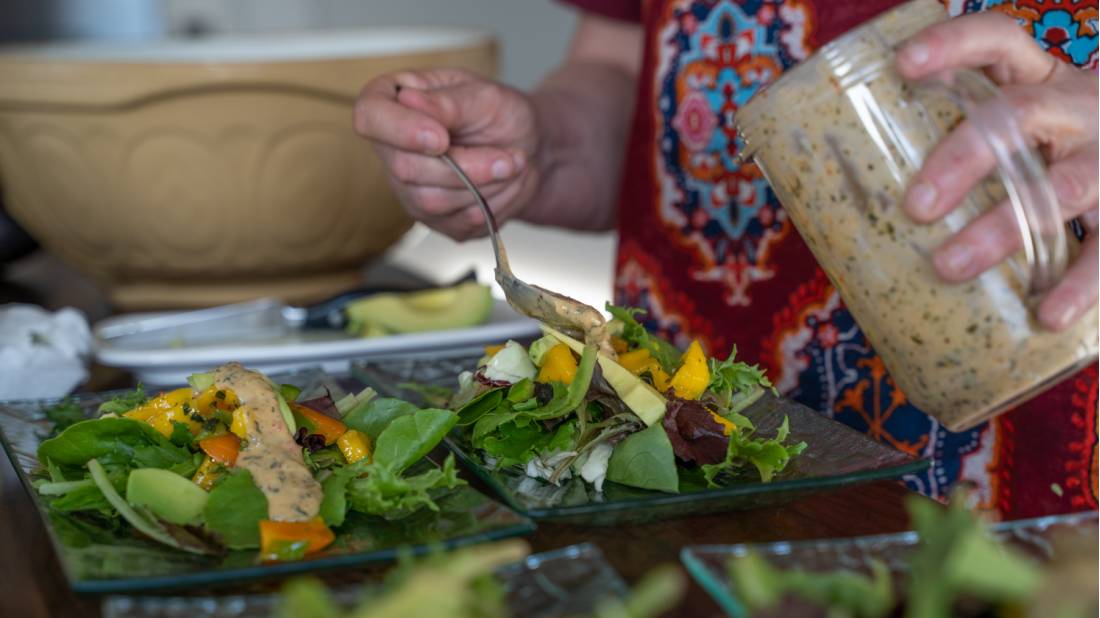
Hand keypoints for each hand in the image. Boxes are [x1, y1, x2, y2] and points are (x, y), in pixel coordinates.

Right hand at [353, 69, 539, 239]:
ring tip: (512, 164)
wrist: (527, 148)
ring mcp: (409, 188)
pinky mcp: (433, 218)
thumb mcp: (483, 96)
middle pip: (406, 170)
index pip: (369, 116)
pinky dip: (491, 205)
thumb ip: (448, 103)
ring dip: (484, 186)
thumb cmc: (500, 114)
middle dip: (466, 167)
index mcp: (393, 101)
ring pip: (432, 202)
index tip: (442, 138)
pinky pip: (457, 222)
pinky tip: (503, 184)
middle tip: (509, 157)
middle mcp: (392, 149)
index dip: (401, 131)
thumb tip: (410, 101)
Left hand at [898, 12, 1097, 330]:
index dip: (953, 45)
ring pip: (1063, 186)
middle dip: (963, 158)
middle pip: (1020, 115)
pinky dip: (1079, 285)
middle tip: (916, 206)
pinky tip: (1048, 315)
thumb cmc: (1044, 154)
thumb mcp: (1012, 134)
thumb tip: (838, 217)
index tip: (902, 64)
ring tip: (949, 267)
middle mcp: (1078, 110)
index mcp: (1039, 80)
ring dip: (1002, 229)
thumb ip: (948, 152)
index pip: (999, 41)